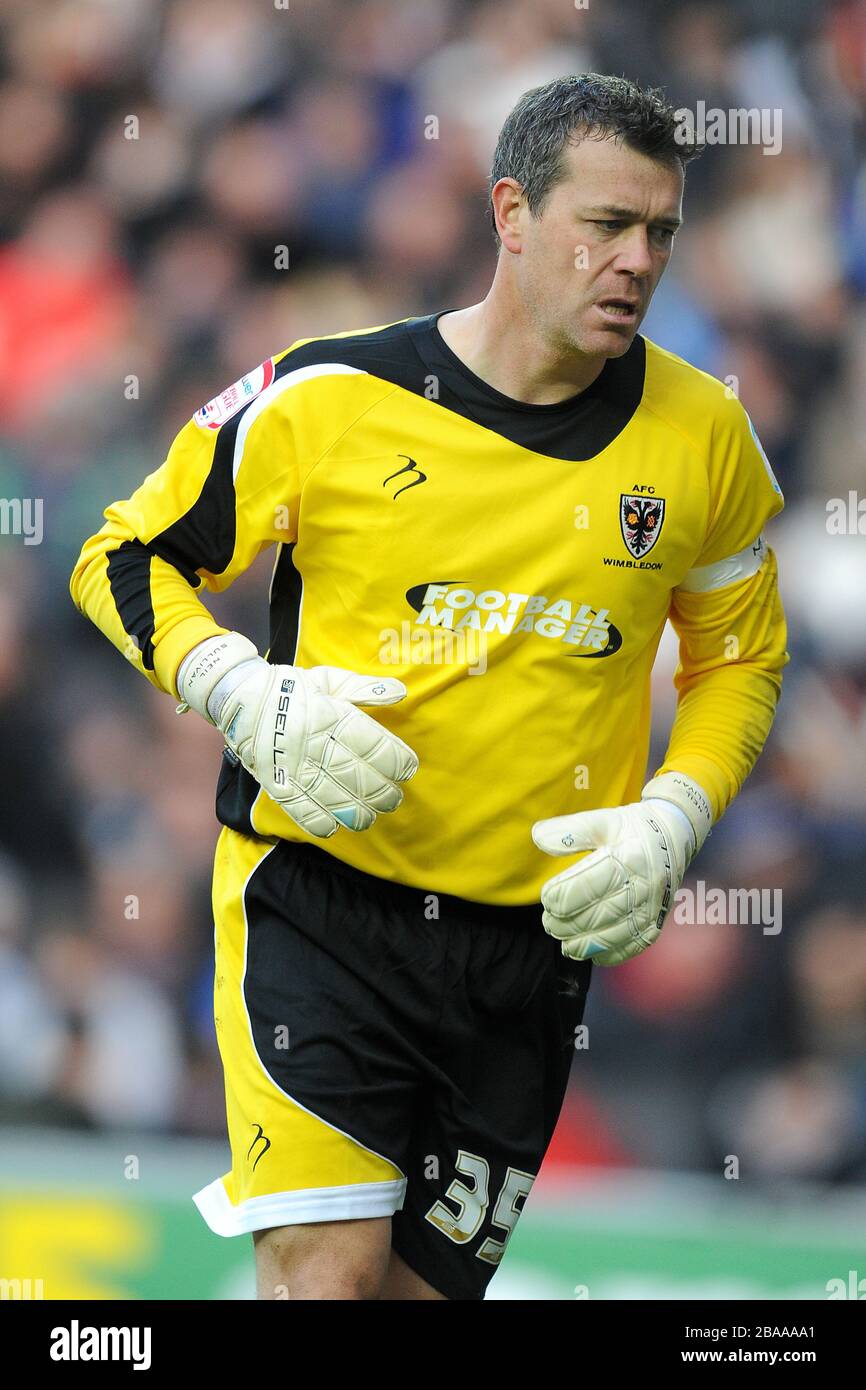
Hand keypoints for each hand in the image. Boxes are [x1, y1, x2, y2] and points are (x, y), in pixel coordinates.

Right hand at [177, 632, 417, 836]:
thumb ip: (364, 688)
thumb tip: (400, 691)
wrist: (237, 695)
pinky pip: (297, 807)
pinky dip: (317, 822)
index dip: (395, 759)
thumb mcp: (328, 679)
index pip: (370, 742)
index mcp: (328, 713)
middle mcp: (311, 741)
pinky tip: (334, 828)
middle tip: (394, 798)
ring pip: (330, 795)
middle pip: (355, 773)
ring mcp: (291, 763)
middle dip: (381, 790)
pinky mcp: (274, 780)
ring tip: (372, 816)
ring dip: (356, 811)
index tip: (408, 768)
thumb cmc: (291, 687)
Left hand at [531, 773, 711, 965]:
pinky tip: (590, 952)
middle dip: (566, 924)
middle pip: (597, 915)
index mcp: (629, 856)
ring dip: (582, 944)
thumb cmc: (632, 828)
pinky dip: (608, 954)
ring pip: (612, 936)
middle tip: (548, 923)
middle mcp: (644, 885)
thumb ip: (571, 830)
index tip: (546, 898)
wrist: (675, 836)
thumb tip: (537, 837)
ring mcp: (652, 908)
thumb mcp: (603, 819)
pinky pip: (631, 947)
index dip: (561, 896)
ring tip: (563, 941)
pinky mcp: (657, 923)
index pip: (587, 885)